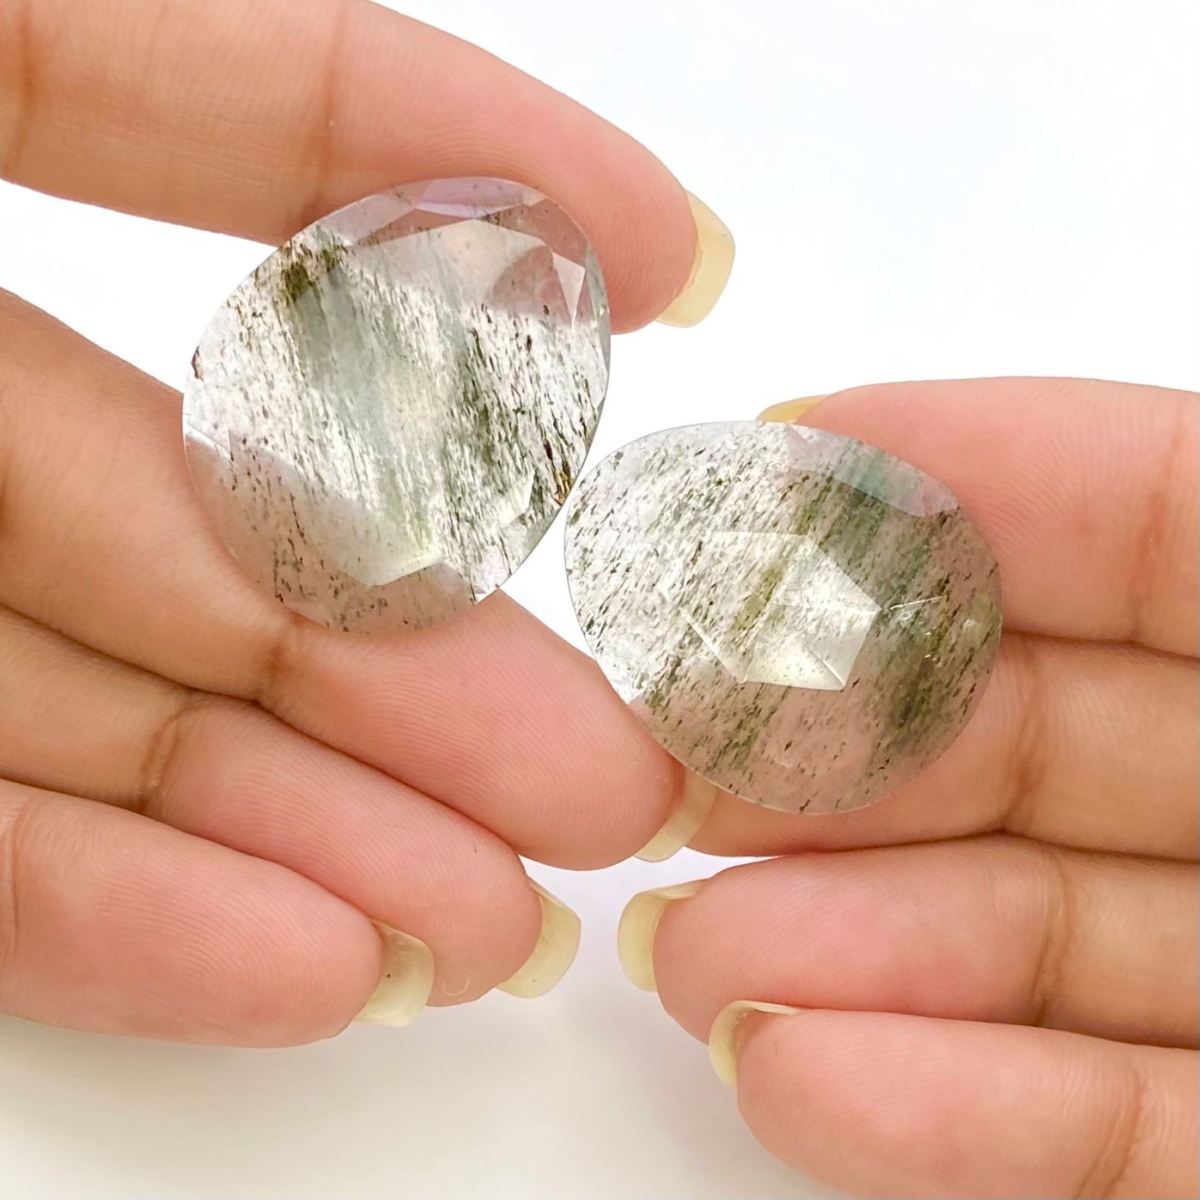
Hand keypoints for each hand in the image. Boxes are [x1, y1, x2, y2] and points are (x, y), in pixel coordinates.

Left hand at [0, 0, 724, 1041]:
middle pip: (192, 512)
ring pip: (92, 715)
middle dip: (413, 665)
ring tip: (486, 927)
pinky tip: (304, 964)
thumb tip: (537, 238)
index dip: (448, 158)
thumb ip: (184, 82)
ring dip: (305, 838)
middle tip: (605, 782)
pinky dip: (117, 917)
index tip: (671, 265)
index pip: (197, 98)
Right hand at [619, 378, 1198, 1197]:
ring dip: (852, 955)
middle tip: (680, 774)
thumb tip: (865, 458)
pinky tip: (802, 1076)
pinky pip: (1112, 1127)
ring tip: (698, 967)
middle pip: (1044, 736)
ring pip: (1045, 942)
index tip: (759, 497)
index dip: (956, 490)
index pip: (1152, 518)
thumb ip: (1168, 512)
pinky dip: (958, 1115)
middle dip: (844, 751)